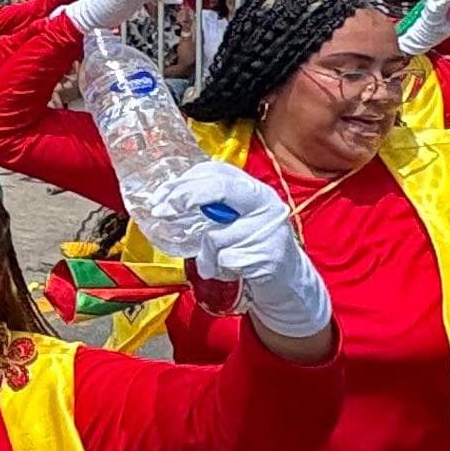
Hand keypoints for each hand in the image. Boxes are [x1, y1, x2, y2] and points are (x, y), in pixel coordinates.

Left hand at [152, 162, 329, 338]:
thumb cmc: (251, 246)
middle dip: (185, 198)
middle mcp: (264, 203)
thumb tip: (165, 202)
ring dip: (203, 254)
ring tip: (211, 262)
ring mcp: (268, 229)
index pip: (216, 171)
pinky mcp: (268, 257)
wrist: (288, 279)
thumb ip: (209, 207)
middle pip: (219, 189)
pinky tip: (228, 270)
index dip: (185, 181)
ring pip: (215, 235)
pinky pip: (225, 260)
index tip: (161, 196)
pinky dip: (217, 268)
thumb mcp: (234, 219)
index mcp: (253, 189)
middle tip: (161, 212)